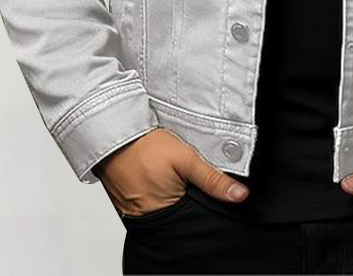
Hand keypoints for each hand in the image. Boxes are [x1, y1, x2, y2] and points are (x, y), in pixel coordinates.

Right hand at [93, 128, 248, 216]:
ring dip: (172, 194)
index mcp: (165, 213)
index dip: (203, 205)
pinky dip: (156, 190)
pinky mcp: (126, 200)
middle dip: (189, 200)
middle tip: (187, 179)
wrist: (112, 133)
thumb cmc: (146, 146)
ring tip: (173, 176)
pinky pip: (148, 200)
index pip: (194, 218)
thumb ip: (213, 179)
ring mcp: (135, 210)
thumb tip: (240, 195)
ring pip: (165, 207)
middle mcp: (149, 218)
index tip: (206, 190)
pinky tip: (159, 175)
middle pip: (180, 214)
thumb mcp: (186, 158)